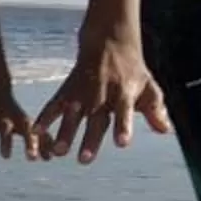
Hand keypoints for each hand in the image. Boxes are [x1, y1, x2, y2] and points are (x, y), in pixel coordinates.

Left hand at [0, 86, 42, 159]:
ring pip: (36, 131)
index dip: (5, 141)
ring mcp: (23, 118)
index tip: (6, 156)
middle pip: (25, 130)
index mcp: (1, 115)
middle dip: (29, 143)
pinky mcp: (28, 121)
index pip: (5, 129)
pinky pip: (39, 131)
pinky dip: (46, 141)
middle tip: (32, 158)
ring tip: (48, 158)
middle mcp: (15, 117)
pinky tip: (51, 154)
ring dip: (42, 144)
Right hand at [31, 33, 169, 164]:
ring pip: (73, 114)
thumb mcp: (148, 86)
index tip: (121, 143)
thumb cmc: (132, 70)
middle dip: (90, 139)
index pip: (124, 112)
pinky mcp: (68, 90)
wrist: (109, 41)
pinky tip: (35, 132)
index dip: (123, 126)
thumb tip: (165, 130)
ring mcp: (83, 92)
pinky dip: (45, 117)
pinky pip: (54, 105)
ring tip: (58, 152)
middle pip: (96, 119)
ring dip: (65, 132)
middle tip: (84, 160)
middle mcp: (102, 94)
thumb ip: (156, 109)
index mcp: (124, 93)